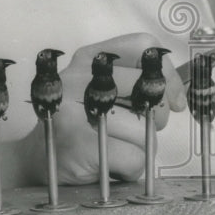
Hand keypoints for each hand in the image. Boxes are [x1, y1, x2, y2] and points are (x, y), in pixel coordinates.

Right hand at [21, 33, 185, 185]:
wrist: (36, 158)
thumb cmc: (82, 123)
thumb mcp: (102, 89)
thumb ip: (137, 84)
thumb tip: (178, 98)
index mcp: (89, 57)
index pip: (144, 46)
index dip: (167, 73)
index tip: (174, 99)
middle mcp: (79, 77)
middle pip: (149, 89)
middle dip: (158, 116)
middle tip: (140, 129)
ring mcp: (75, 110)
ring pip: (144, 129)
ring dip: (141, 147)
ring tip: (115, 147)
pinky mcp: (78, 144)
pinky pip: (133, 157)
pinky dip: (131, 168)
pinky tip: (110, 163)